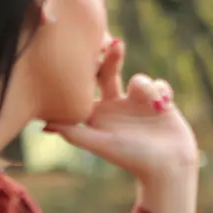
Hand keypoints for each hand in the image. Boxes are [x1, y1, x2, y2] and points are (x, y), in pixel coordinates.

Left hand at [44, 38, 198, 185]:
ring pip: (138, 78)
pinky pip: (158, 84)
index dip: (85, 67)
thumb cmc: (133, 159)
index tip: (87, 52)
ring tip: (153, 103)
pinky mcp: (160, 103)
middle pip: (110, 72)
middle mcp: (116, 106)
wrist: (169, 168)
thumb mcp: (101, 144)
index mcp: (98, 114)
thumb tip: (43, 125)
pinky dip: (161, 91)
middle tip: (115, 44)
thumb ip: (74, 133)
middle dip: (112, 57)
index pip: (87, 84)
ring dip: (145, 85)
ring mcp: (138, 104)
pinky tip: (164, 105)